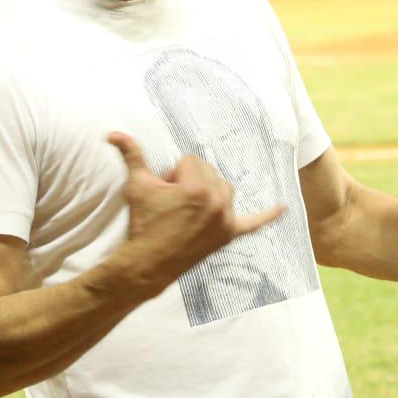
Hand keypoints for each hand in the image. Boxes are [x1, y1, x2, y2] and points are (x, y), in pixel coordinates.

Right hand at [106, 132, 282, 295]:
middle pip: (209, 172)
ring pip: (224, 189)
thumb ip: (132, 154)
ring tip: (188, 207)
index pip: (191, 161)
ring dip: (209, 192)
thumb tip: (114, 133)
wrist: (146, 264)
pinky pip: (253, 224)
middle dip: (189, 181)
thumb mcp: (137, 185)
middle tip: (171, 203)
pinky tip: (282, 208)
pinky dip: (268, 215)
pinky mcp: (227, 235)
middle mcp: (217, 202)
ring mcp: (225, 220)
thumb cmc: (142, 222)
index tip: (163, 193)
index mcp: (198, 187)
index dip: (173, 174)